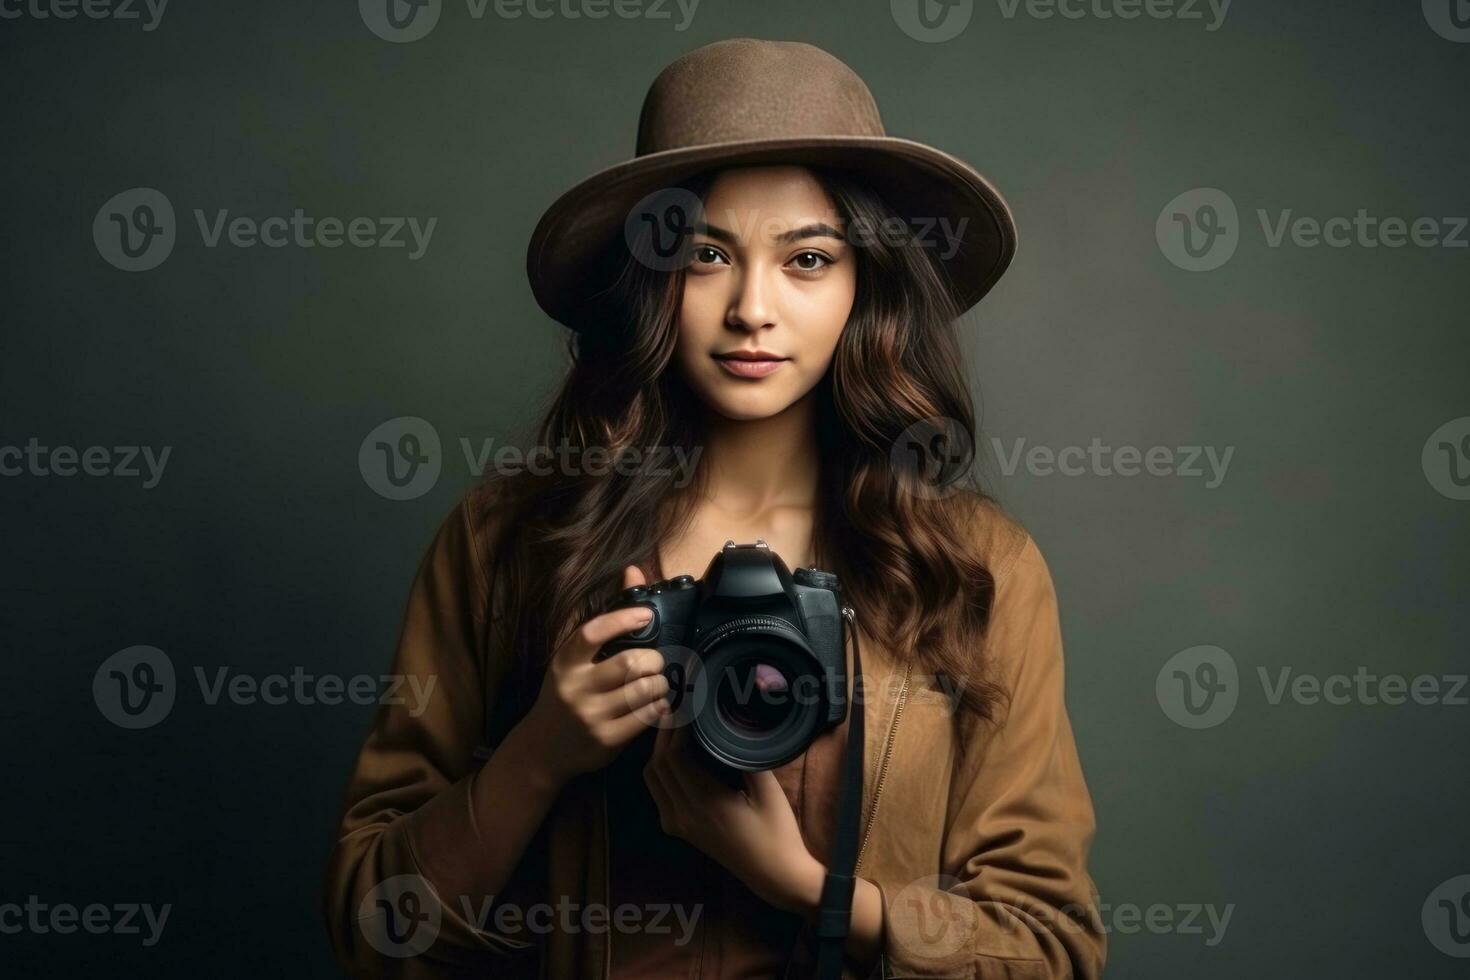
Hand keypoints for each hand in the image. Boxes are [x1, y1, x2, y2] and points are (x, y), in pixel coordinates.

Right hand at [518, 565, 670, 786]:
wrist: (543, 749)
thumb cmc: (566, 694)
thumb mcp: (575, 658)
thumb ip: (606, 619)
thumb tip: (633, 571)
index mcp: (565, 662)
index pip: (594, 632)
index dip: (623, 619)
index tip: (646, 615)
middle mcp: (575, 688)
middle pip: (631, 663)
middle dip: (654, 660)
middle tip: (655, 663)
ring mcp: (591, 715)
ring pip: (644, 690)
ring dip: (660, 684)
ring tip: (657, 683)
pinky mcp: (607, 740)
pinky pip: (647, 716)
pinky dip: (659, 706)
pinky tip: (656, 703)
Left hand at [643, 723, 824, 914]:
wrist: (775, 875)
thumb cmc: (777, 832)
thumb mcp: (768, 792)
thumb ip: (745, 759)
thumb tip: (729, 725)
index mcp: (705, 803)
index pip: (674, 757)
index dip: (675, 728)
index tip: (686, 704)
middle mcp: (684, 815)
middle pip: (658, 764)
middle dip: (664, 733)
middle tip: (677, 706)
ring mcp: (678, 825)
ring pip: (652, 778)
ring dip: (658, 750)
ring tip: (674, 725)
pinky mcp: (679, 830)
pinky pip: (658, 793)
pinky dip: (660, 769)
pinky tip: (674, 754)